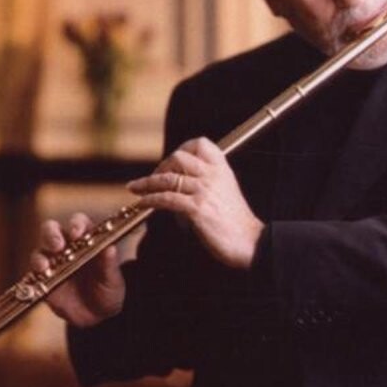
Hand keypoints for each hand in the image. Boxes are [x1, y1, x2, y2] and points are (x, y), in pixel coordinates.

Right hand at [31, 212, 124, 327]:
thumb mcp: (112, 279)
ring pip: (40, 250)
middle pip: (52, 230)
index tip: (77, 233)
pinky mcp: (43, 281)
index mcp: (86, 240)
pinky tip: (40, 278)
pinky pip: (34, 274)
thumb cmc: (108, 290)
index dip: (76, 224)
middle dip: (52, 234)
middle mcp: (67, 247)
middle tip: (58, 245)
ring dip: (41, 256)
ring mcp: (53, 263)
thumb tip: (111, 249)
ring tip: (45, 265)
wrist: (97, 316)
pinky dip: (35, 275)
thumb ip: (109, 265)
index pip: (78, 223)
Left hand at [126, 137, 263, 269]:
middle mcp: (213, 176)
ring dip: (147, 183)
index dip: (182, 148)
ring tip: (135, 188)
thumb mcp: (227, 192)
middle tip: (153, 178)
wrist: (251, 242)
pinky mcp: (197, 209)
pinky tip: (143, 203)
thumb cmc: (237, 222)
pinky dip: (150, 200)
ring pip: (168, 178)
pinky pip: (167, 199)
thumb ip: (209, 182)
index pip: (200, 143)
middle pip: (179, 156)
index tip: (171, 161)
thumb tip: (182, 182)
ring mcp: (205, 191)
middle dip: (161, 165)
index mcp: (222, 169)